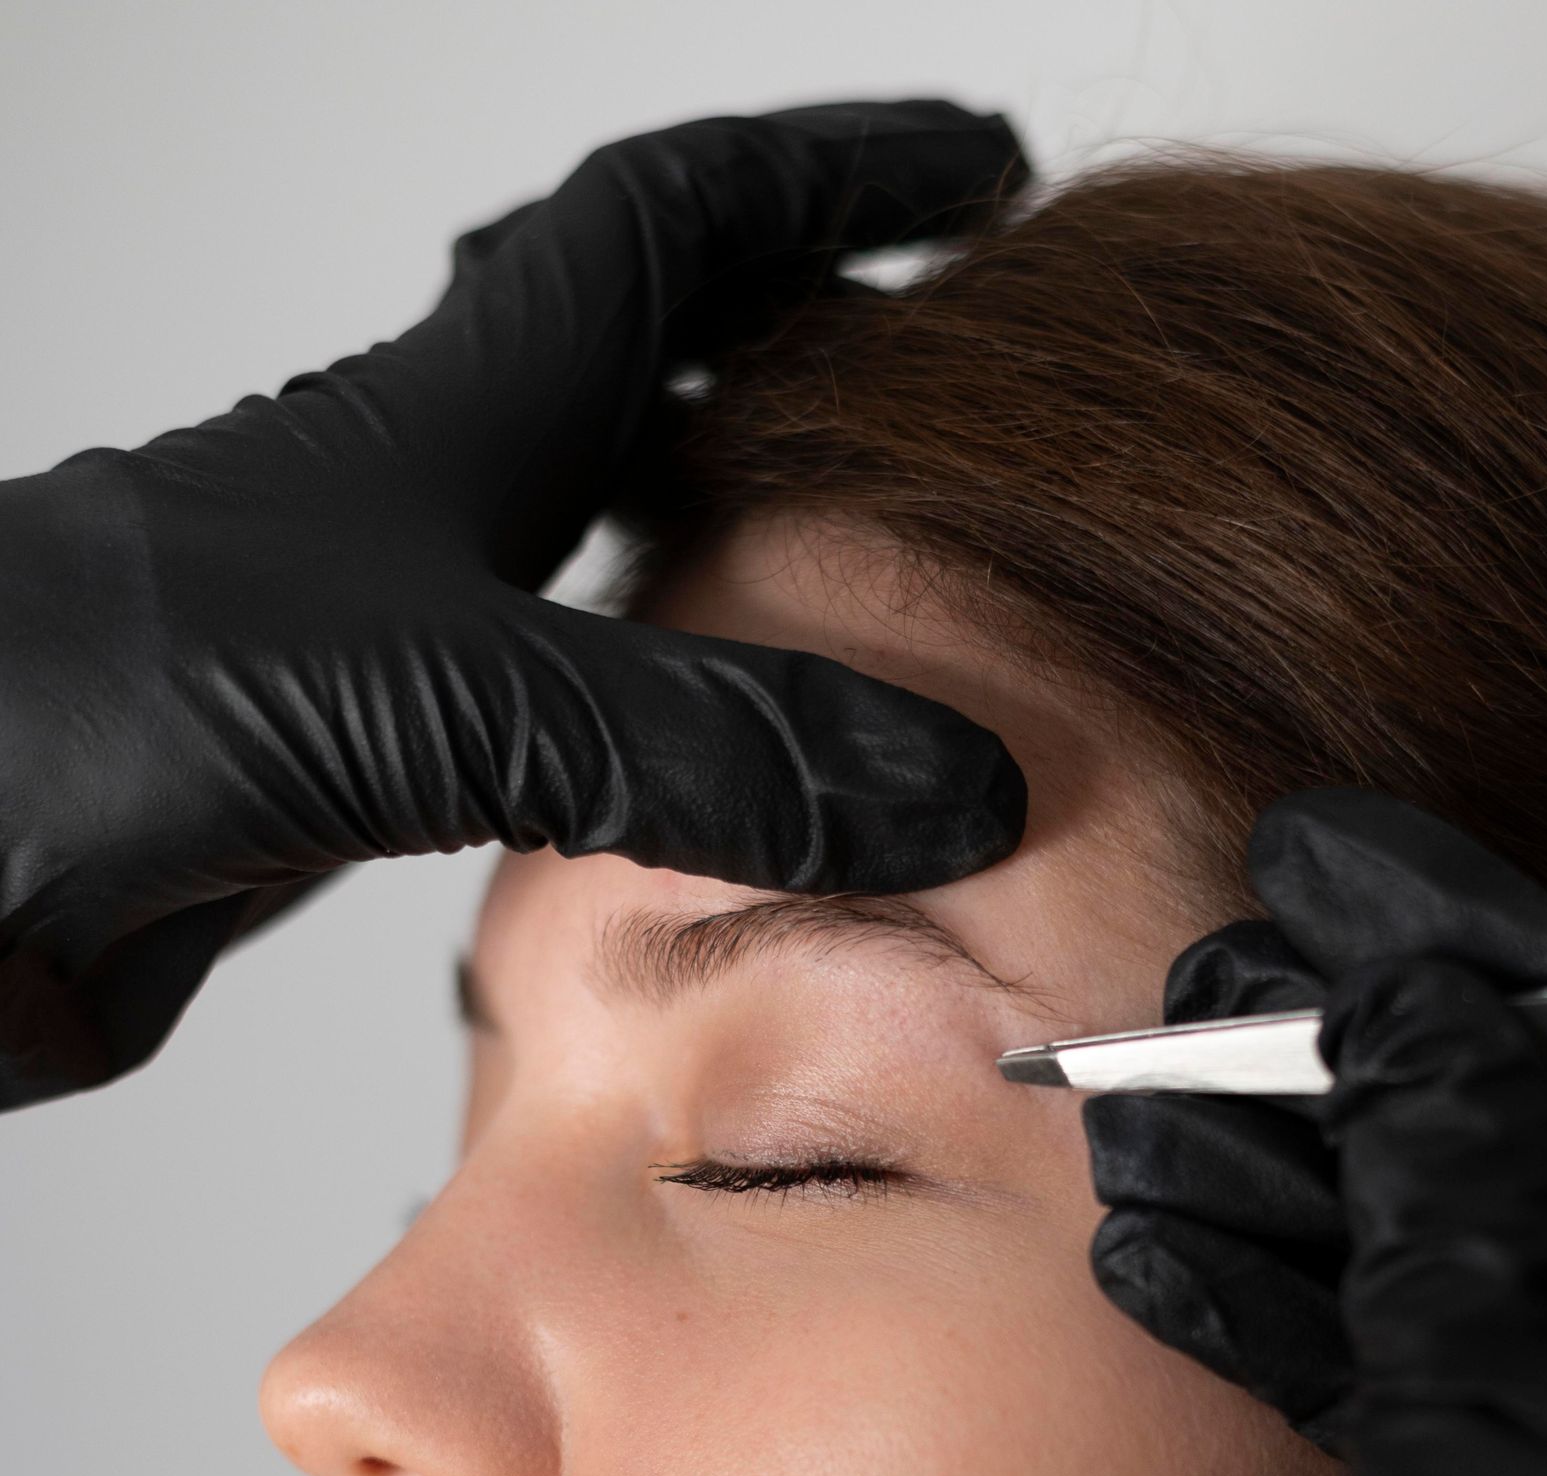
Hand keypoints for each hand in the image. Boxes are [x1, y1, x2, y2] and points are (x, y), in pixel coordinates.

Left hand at [0, 100, 1027, 1110]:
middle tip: (929, 344)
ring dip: (723, 508)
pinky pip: (562, 702)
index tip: (971, 169)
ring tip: (856, 548)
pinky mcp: (364, 766)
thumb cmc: (125, 700)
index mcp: (460, 410)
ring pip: (595, 528)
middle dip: (794, 321)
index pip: (673, 229)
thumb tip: (959, 785)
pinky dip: (664, 702)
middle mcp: (432, 497)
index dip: (829, 179)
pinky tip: (714, 764)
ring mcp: (395, 627)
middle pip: (638, 348)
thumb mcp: (456, 694)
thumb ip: (711, 743)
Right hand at [1098, 792, 1546, 1475]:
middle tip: (1251, 989)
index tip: (1339, 868)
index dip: (1497, 936)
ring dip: (1384, 1176)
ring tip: (1194, 1116)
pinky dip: (1404, 1303)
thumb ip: (1464, 1201)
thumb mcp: (1468, 1456)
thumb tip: (1435, 1015)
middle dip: (1431, 1048)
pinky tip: (1230, 1255)